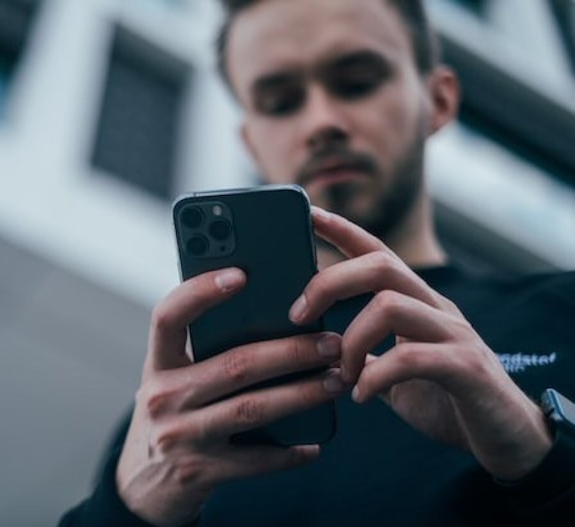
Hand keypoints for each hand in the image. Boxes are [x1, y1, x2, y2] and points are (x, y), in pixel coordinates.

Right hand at [116, 268, 342, 526]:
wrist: (143, 484)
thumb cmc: (173, 414)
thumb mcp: (173, 379)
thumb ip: (204, 351)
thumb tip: (275, 317)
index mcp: (157, 364)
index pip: (168, 316)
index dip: (200, 292)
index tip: (241, 273)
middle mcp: (162, 397)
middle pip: (234, 364)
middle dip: (291, 350)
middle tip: (331, 342)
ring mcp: (180, 437)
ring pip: (252, 408)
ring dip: (302, 393)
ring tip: (336, 380)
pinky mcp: (199, 473)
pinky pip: (255, 460)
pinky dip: (289, 452)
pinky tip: (314, 443)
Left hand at [289, 207, 552, 480]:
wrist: (509, 440)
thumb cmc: (448, 402)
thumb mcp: (396, 373)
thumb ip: (366, 355)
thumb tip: (320, 348)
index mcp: (418, 304)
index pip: (377, 253)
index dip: (343, 231)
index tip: (309, 213)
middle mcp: (437, 309)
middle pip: (380, 265)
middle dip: (329, 283)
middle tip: (297, 316)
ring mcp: (455, 335)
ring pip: (390, 305)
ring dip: (351, 341)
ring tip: (340, 374)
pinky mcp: (467, 368)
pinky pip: (411, 358)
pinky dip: (375, 377)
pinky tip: (362, 397)